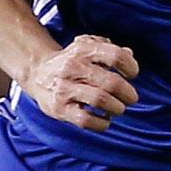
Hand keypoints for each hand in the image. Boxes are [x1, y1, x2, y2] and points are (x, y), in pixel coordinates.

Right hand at [24, 35, 139, 131]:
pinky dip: (102, 123)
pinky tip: (105, 119)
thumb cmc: (72, 61)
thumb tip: (130, 55)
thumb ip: (110, 49)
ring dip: (117, 108)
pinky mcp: (59, 109)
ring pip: (100, 100)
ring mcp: (65, 89)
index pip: (115, 56)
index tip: (132, 74)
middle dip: (128, 93)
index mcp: (83, 49)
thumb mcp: (88, 47)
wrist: (37, 73)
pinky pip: (86, 120)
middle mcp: (73, 67)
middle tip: (131, 98)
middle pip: (111, 82)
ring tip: (118, 108)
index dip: (130, 66)